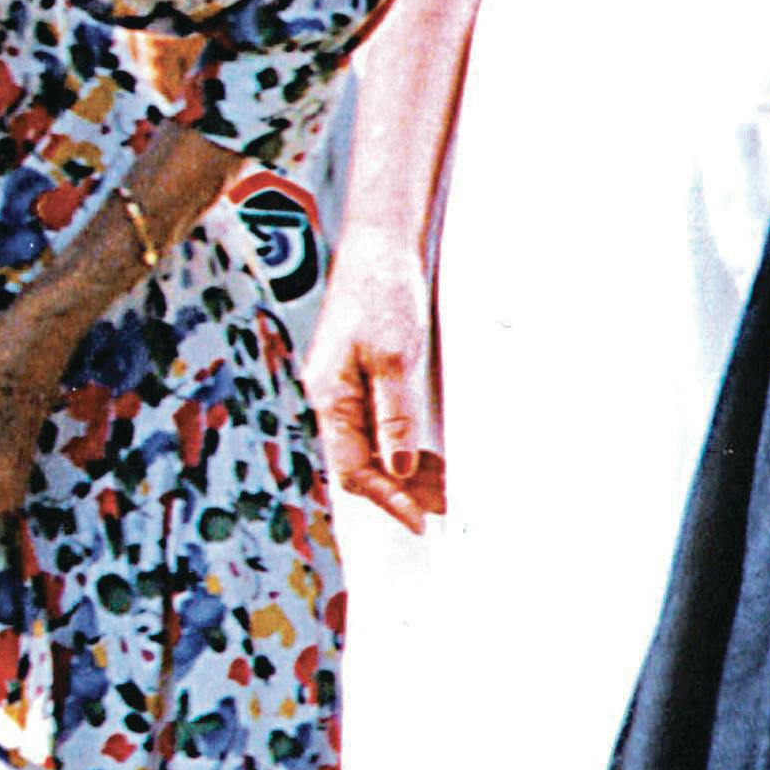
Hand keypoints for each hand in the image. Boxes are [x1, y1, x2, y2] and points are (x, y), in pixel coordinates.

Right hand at [304, 222, 444, 529]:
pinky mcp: (358, 383)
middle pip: (359, 465)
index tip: (419, 520)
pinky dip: (402, 448)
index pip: (352, 469)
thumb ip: (395, 415)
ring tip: (442, 488)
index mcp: (327, 397)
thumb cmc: (380, 292)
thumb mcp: (395, 357)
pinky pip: (375, 429)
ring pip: (369, 450)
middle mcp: (328, 400)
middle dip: (400, 492)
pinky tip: (426, 458)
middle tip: (441, 507)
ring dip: (404, 473)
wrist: (379, 250)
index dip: (386, 500)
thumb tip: (398, 467)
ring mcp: (342, 392)